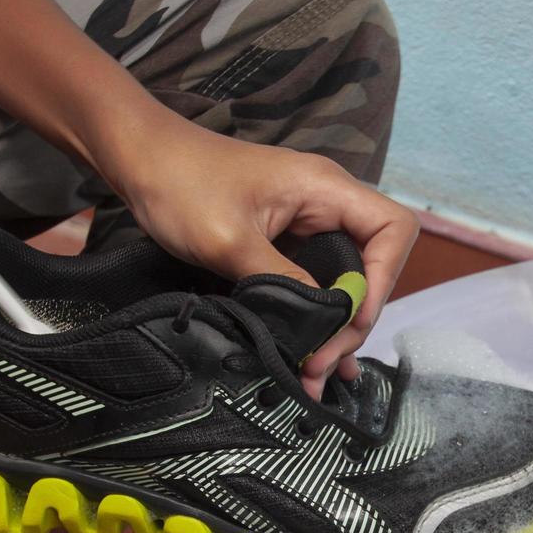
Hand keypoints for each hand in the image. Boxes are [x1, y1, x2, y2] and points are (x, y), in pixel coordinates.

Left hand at [108, 119, 418, 397]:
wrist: (139, 159)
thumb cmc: (180, 184)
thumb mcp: (230, 241)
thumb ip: (282, 282)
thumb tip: (317, 323)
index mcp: (325, 189)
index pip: (393, 231)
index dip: (382, 279)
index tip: (350, 319)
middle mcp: (327, 203)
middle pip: (374, 265)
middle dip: (355, 318)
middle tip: (323, 363)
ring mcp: (310, 221)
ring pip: (347, 280)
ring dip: (336, 326)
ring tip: (317, 373)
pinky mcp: (290, 239)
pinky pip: (319, 281)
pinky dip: (317, 317)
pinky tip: (313, 353)